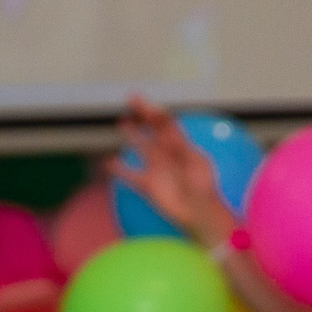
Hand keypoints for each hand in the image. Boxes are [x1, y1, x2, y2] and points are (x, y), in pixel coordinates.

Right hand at [113, 96, 234, 247]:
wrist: (199, 212)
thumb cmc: (203, 188)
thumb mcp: (195, 164)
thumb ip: (180, 149)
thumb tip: (166, 136)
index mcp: (182, 146)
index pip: (167, 123)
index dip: (155, 112)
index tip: (142, 104)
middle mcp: (168, 154)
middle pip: (154, 129)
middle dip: (144, 113)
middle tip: (131, 99)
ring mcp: (157, 168)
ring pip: (142, 147)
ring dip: (133, 135)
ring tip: (122, 122)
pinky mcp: (148, 185)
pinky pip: (130, 175)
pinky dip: (119, 170)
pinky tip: (108, 163)